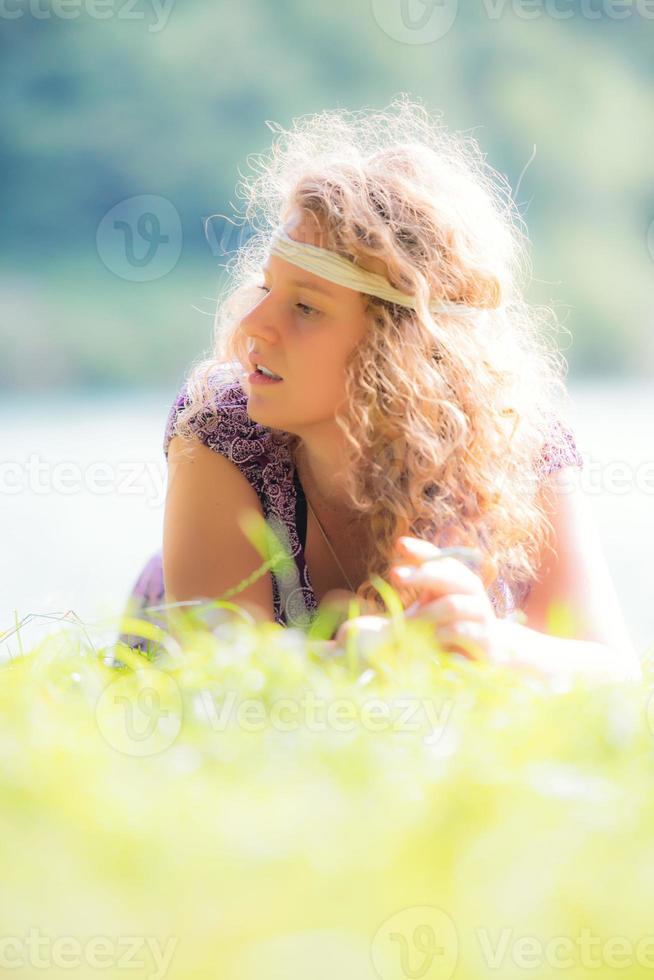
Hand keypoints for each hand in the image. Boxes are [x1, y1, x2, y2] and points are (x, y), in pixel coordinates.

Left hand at [387, 535, 505, 663]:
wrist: (491, 652)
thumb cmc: (451, 625)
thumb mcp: (430, 607)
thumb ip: (413, 597)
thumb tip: (371, 586)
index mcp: (456, 579)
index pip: (440, 558)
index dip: (421, 550)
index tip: (398, 545)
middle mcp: (471, 592)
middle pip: (449, 575)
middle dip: (422, 574)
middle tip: (394, 575)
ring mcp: (481, 614)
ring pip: (453, 605)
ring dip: (426, 613)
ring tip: (405, 625)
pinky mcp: (485, 639)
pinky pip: (463, 633)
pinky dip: (444, 636)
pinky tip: (430, 641)